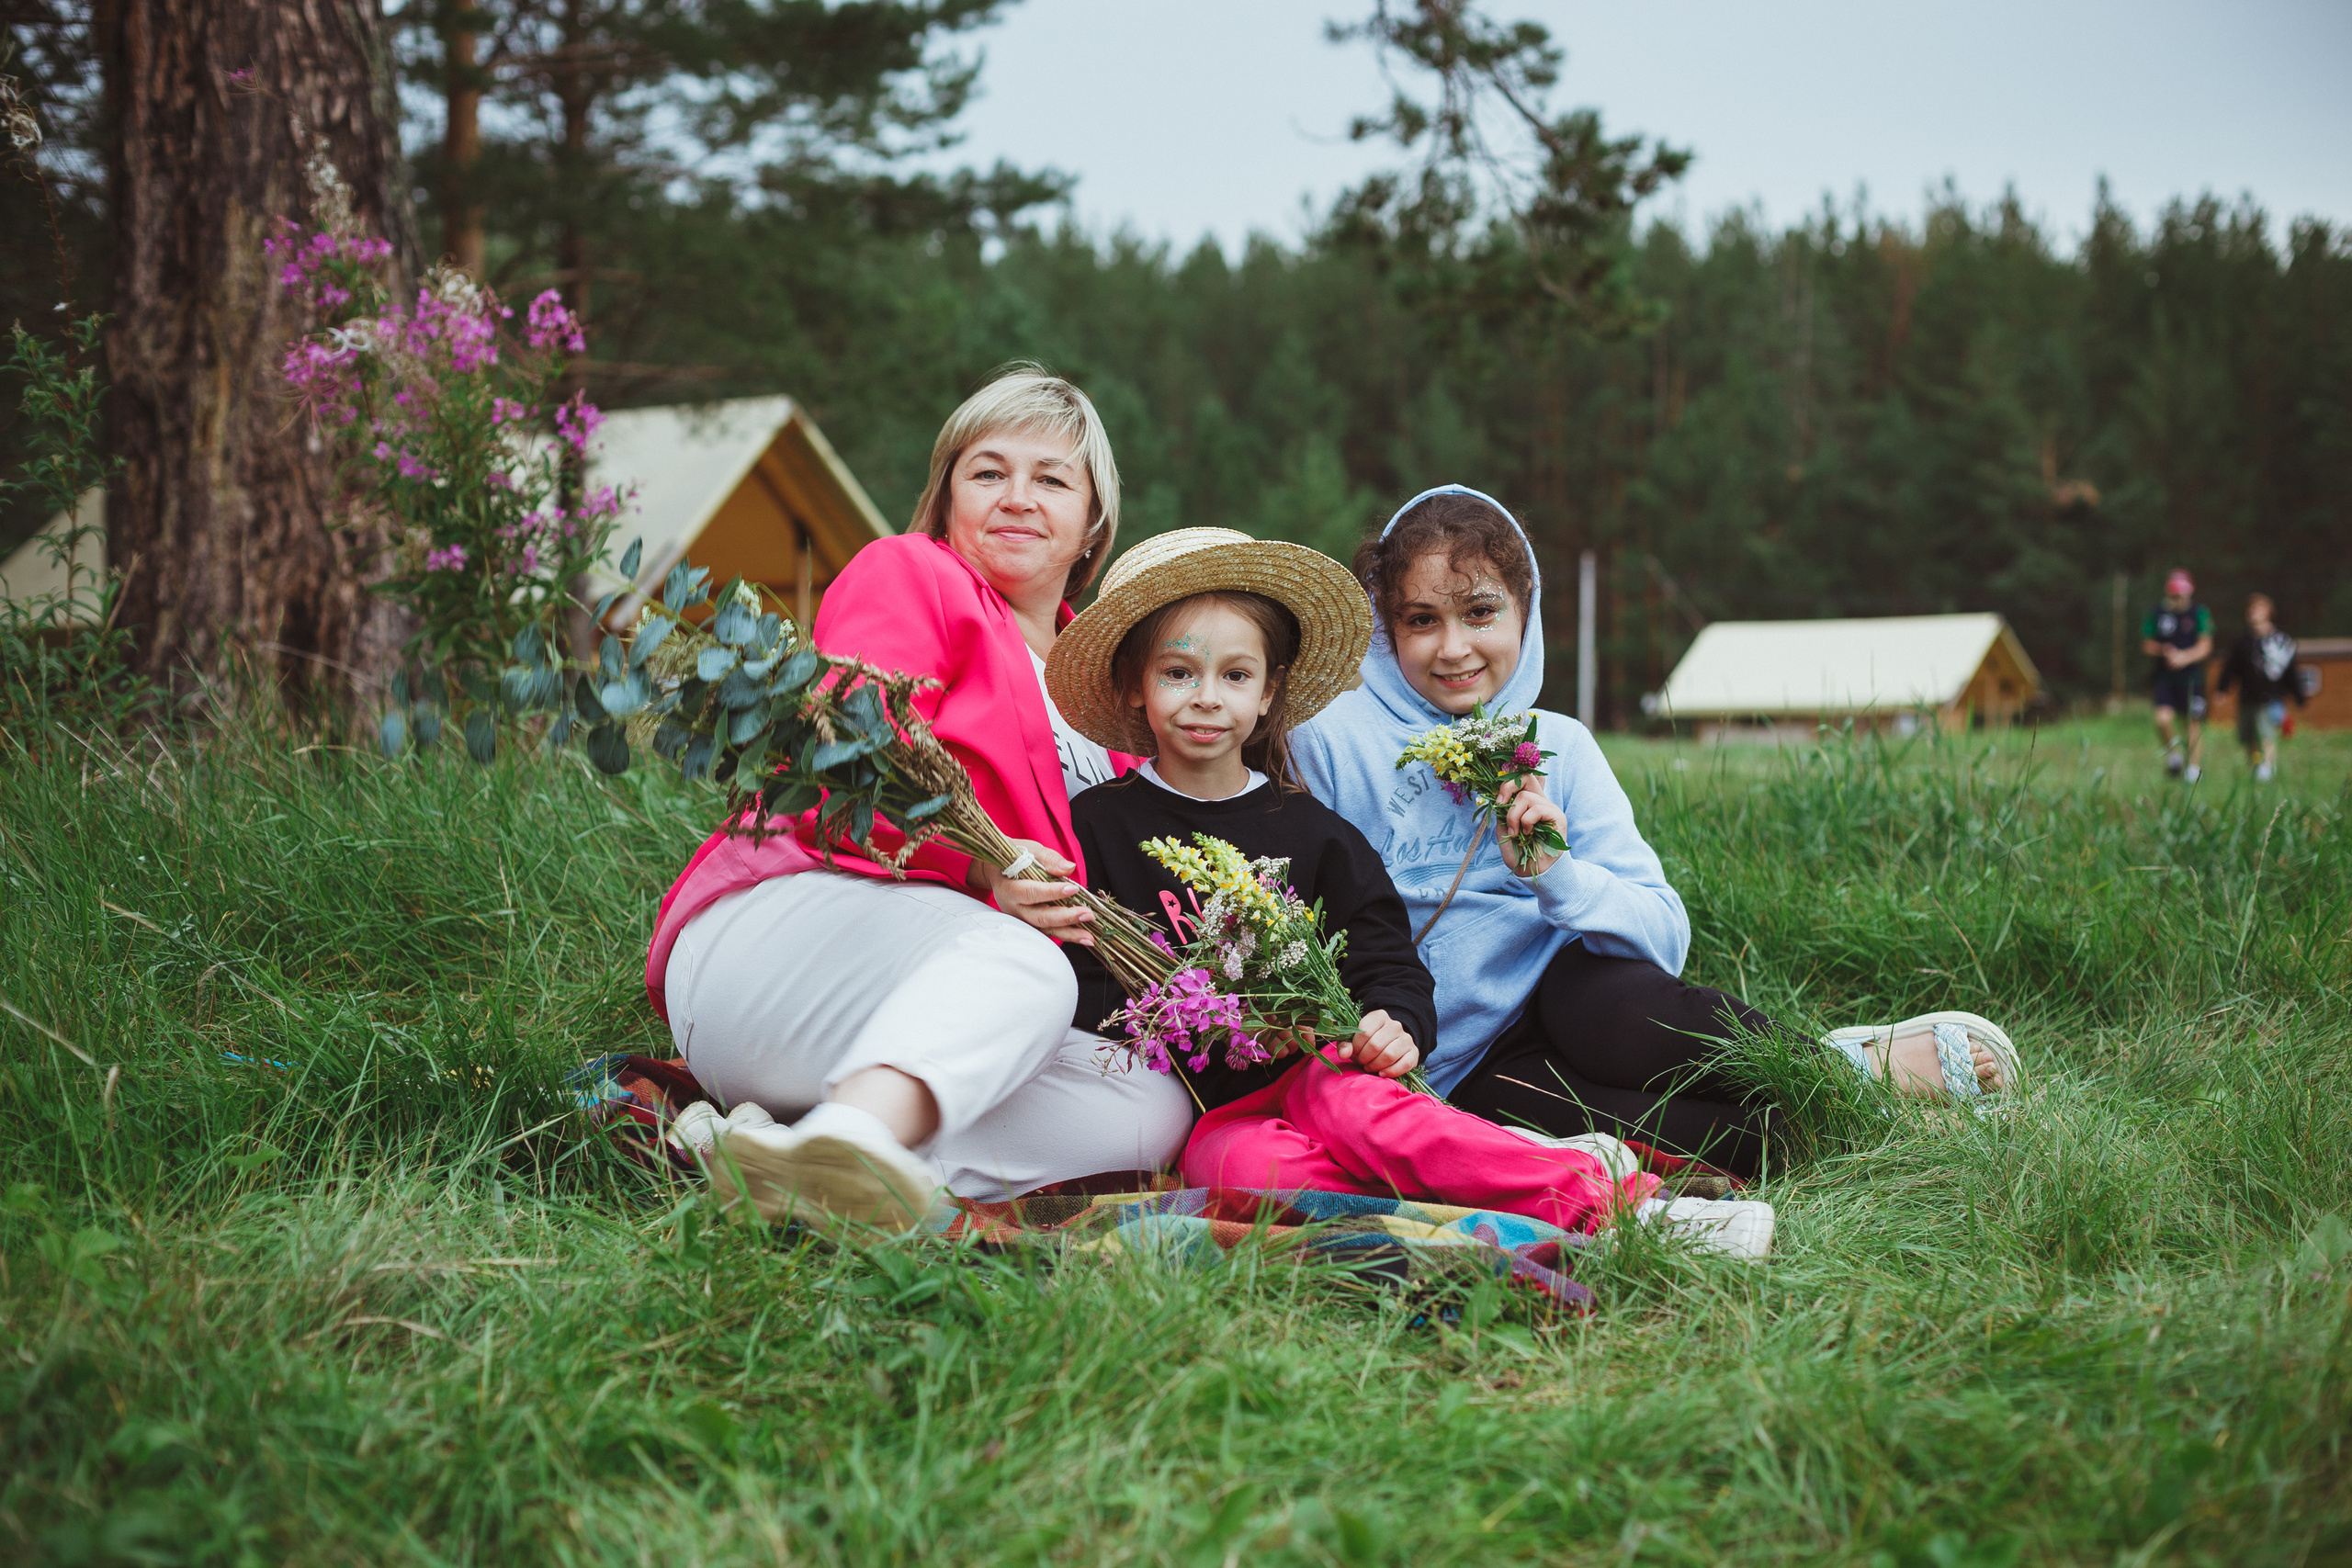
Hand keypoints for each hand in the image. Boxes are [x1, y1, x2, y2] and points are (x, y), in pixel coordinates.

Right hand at [970, 839, 1095, 944]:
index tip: (1073, 889)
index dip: (1052, 892)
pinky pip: (1049, 931)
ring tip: (1089, 937)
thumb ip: (1048, 859)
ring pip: (1045, 929)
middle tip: (1087, 914)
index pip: (1031, 892)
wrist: (997, 871)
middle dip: (1065, 918)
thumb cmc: (1013, 858)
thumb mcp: (1029, 850)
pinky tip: (1083, 938)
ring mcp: (1021, 919)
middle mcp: (1014, 908)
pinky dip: (1067, 935)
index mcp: (1009, 887)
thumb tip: (1069, 868)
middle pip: (1040, 917)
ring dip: (1069, 934)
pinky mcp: (1030, 924)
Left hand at [1333, 1009, 1418, 1077]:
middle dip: (1364, 1058)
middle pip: (1376, 1045)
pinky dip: (1391, 1072)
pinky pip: (1404, 1064)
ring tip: (1370, 1067)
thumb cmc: (1367, 1042)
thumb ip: (1346, 1045)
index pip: (1364, 1032)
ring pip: (1389, 1055)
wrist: (1390, 1044)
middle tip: (1361, 1062)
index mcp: (1379, 1016)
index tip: (1354, 1053)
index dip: (1356, 1047)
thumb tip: (1344, 1054)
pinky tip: (1382, 1073)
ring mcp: (1406, 1038)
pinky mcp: (1414, 1052)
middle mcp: (1395, 1025)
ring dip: (1375, 1066)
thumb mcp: (1354, 1040)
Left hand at [1493, 776, 1567, 877]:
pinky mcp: (1557, 816)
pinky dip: (1527, 821)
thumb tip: (1502, 795)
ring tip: (1516, 833)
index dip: (1508, 780)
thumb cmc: (1518, 853)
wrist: (1531, 871)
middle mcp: (1539, 802)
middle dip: (1508, 787)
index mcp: (1526, 803)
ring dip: (1513, 816)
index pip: (1522, 779)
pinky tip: (1528, 834)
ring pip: (1526, 796)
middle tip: (1500, 805)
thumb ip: (1502, 811)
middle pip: (1526, 777)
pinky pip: (1538, 808)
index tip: (1498, 800)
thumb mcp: (1503, 829)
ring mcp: (1549, 808)